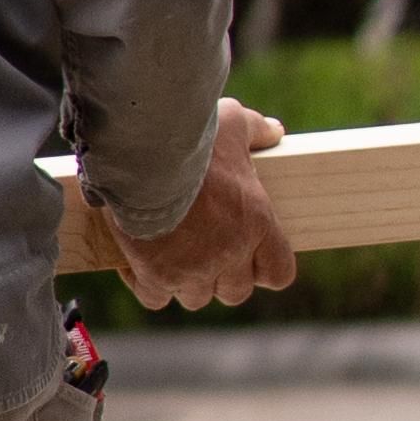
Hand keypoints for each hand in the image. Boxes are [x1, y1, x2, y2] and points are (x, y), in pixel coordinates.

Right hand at [58, 100, 295, 311]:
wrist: (142, 154)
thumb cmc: (192, 139)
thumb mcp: (231, 122)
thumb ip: (255, 129)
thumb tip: (274, 131)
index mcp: (256, 224)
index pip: (279, 271)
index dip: (264, 266)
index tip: (249, 254)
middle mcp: (229, 254)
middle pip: (235, 292)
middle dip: (222, 276)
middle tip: (204, 249)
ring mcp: (192, 270)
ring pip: (195, 298)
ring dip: (185, 282)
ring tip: (170, 255)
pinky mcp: (155, 275)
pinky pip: (155, 298)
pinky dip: (148, 284)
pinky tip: (140, 262)